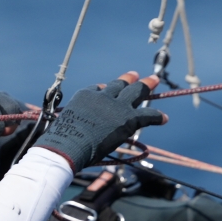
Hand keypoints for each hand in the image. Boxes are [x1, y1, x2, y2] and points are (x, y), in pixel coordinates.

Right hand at [35, 74, 168, 170]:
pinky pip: (147, 114)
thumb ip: (69, 127)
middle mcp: (101, 96)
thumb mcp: (63, 128)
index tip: (107, 88)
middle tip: (136, 74)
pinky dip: (157, 116)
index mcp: (85, 96)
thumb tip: (56, 142)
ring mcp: (115, 106)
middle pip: (119, 84)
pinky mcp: (127, 118)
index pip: (98, 89)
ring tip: (154, 80)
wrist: (68, 146)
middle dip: (129, 79)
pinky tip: (164, 118)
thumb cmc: (60, 142)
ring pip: (136, 91)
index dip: (105, 89)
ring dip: (146, 86)